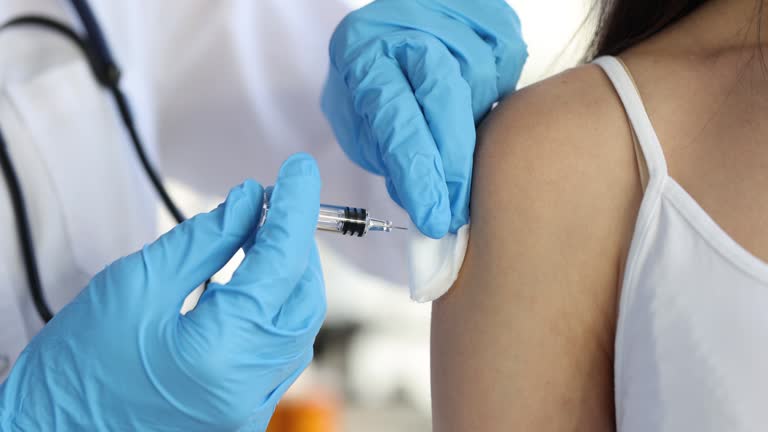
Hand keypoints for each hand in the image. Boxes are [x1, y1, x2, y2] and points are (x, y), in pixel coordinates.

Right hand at [0, 154, 324, 431]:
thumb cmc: (73, 369)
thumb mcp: (132, 286)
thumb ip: (202, 241)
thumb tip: (247, 205)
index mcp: (220, 355)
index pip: (281, 265)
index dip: (294, 209)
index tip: (298, 171)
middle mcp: (248, 391)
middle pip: (302, 299)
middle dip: (295, 245)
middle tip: (271, 204)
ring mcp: (248, 410)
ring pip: (295, 328)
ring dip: (286, 278)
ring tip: (260, 237)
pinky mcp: (241, 416)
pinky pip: (276, 355)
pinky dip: (272, 312)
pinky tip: (249, 283)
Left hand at [322, 0, 527, 237]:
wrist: (393, 27)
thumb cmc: (373, 74)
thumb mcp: (357, 115)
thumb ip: (386, 154)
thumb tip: (422, 198)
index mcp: (363, 55)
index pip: (396, 120)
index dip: (419, 174)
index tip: (434, 216)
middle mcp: (407, 28)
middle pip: (445, 96)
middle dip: (457, 162)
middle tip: (459, 207)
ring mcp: (452, 17)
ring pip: (482, 84)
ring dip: (476, 128)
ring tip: (457, 140)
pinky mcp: (490, 15)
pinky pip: (509, 67)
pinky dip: (496, 95)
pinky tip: (474, 102)